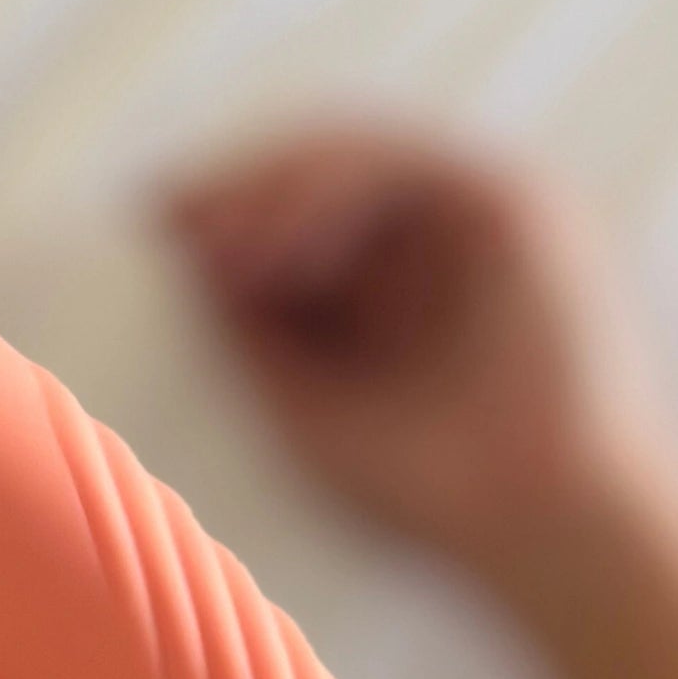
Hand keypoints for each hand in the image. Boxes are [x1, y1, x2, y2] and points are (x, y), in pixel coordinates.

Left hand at [159, 126, 677, 592]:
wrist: (533, 523)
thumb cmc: (422, 492)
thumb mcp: (299, 407)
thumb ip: (244, 333)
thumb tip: (178, 256)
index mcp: (373, 299)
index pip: (285, 226)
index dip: (215, 219)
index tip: (144, 227)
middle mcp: (420, 251)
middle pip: (312, 178)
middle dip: (233, 188)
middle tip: (160, 212)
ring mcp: (466, 223)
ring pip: (352, 155)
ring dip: (271, 185)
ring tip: (210, 235)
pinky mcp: (509, 202)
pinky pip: (401, 159)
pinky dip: (329, 186)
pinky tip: (272, 236)